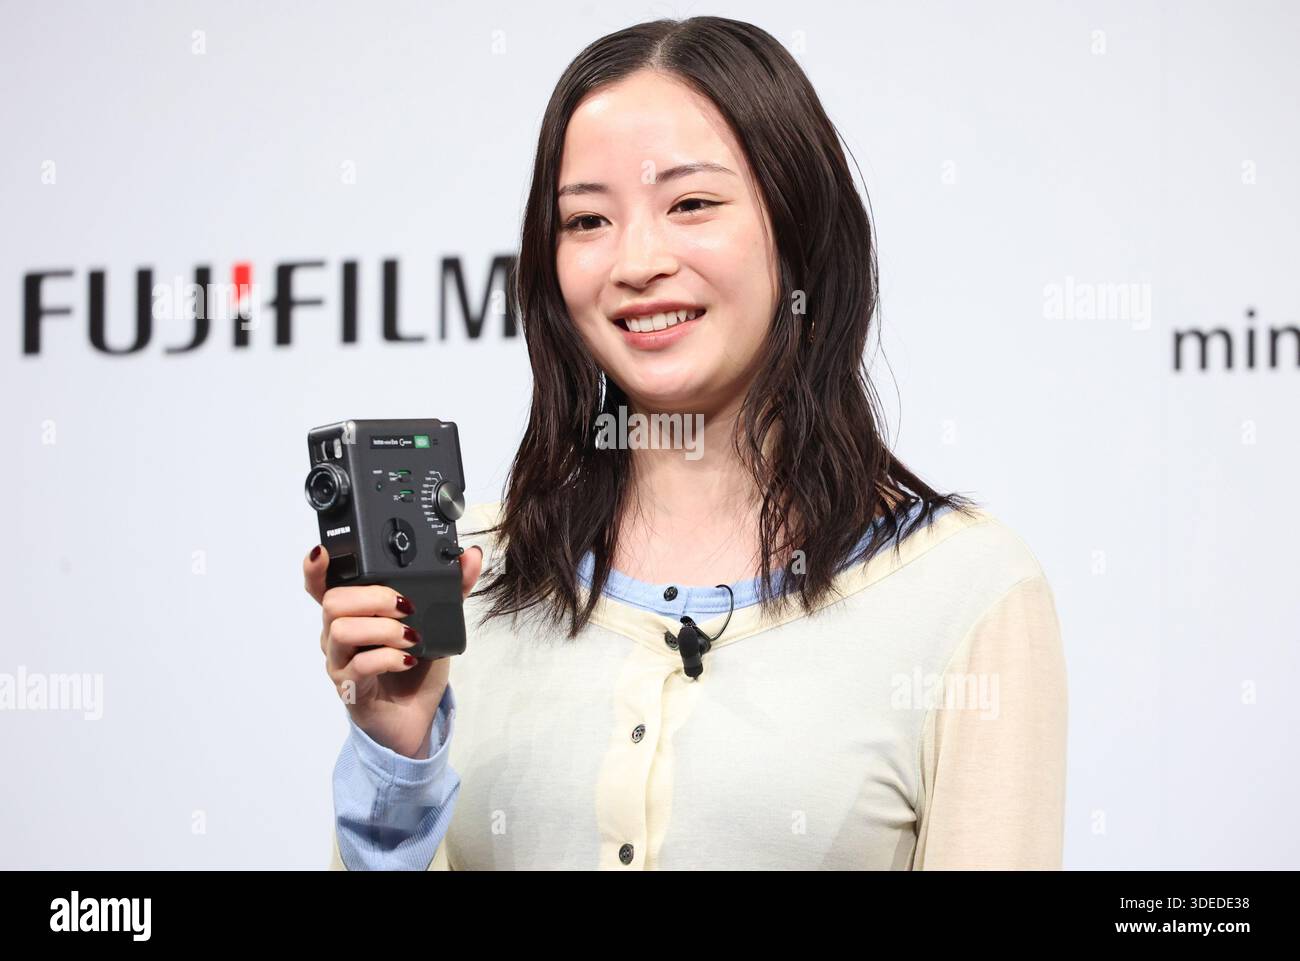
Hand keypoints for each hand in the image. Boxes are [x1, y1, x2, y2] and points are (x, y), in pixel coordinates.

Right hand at [304, 543, 483, 757]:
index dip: (316, 567)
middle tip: (406, 606)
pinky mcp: (351, 687)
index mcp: (353, 613)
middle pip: (332, 601)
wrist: (415, 717)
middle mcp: (338, 634)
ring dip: (382, 628)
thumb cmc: (417, 667)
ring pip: (341, 630)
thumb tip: (471, 555)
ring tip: (411, 636)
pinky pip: (359, 665)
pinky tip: (408, 659)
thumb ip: (452, 588)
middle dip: (373, 596)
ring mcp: (341, 662)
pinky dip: (388, 657)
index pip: (321, 585)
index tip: (323, 551)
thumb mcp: (436, 621)